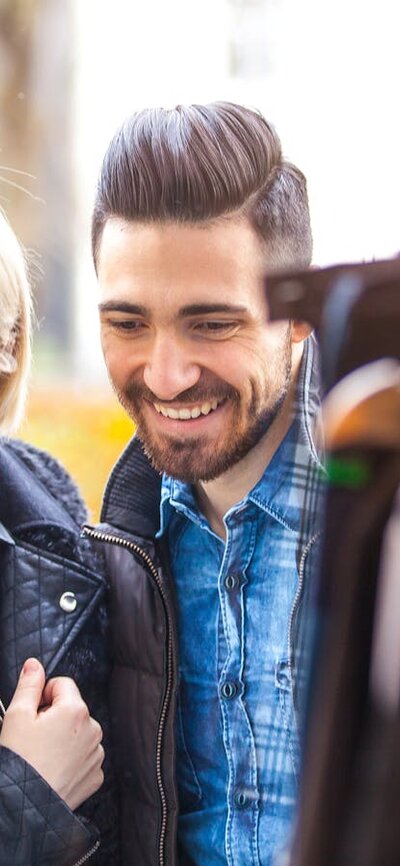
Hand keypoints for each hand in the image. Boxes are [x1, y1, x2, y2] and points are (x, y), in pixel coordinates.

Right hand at [0, 658, 103, 809]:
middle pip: (72, 709)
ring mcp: (96, 754)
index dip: (44, 694)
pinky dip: (71, 759)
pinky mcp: (95, 775)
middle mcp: (93, 729)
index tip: (33, 712)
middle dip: (55, 717)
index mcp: (76, 710)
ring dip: (64, 737)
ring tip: (43, 755)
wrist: (24, 806)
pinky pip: (84, 757)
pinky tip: (54, 768)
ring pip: (79, 733)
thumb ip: (29, 685)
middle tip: (34, 736)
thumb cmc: (19, 761)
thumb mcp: (17, 716)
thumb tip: (34, 665)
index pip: (63, 684)